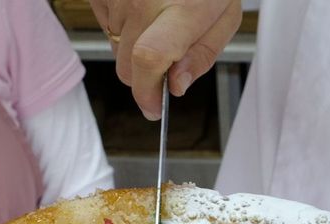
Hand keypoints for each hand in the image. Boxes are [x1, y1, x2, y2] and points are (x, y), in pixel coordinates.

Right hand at [90, 0, 241, 119]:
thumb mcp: (225, 16)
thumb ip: (202, 55)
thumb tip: (176, 86)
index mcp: (182, 10)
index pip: (149, 60)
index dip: (146, 91)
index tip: (154, 107)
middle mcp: (144, 0)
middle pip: (126, 66)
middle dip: (144, 76)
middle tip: (166, 58)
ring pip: (115, 47)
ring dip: (133, 45)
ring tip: (157, 18)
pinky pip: (104, 23)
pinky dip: (121, 23)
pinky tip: (141, 7)